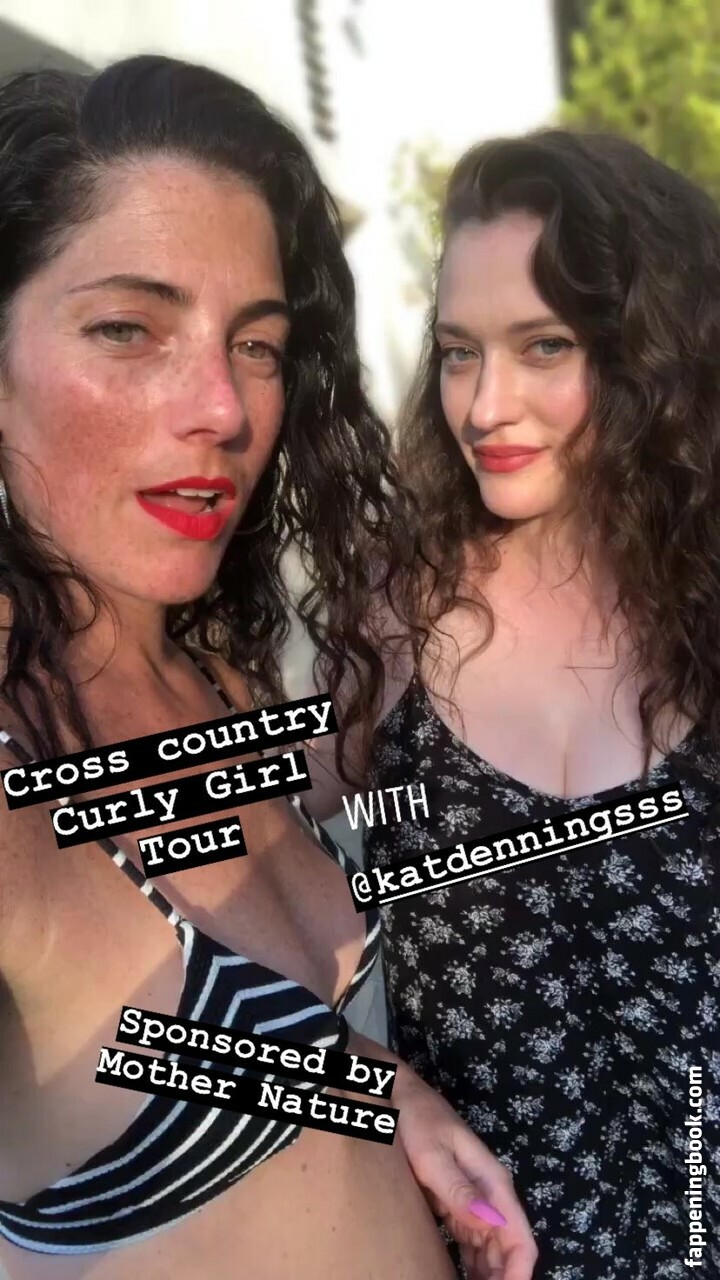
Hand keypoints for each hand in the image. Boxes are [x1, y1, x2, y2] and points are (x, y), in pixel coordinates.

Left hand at [395, 1068, 536, 1279]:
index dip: (519, 1271)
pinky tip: (466, 1278)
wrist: (394, 1094)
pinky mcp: (454, 1200)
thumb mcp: (433, 1155)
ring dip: (490, 1274)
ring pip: (491, 1247)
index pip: (519, 1236)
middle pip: (508, 1246)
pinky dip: (473, 1264)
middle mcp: (489, 1192)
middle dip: (504, 1277)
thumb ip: (460, 1191)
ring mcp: (472, 1196)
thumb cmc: (414, 1120)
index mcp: (492, 1181)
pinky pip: (471, 1240)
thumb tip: (493, 1224)